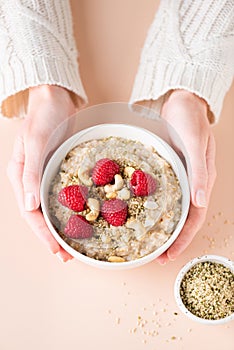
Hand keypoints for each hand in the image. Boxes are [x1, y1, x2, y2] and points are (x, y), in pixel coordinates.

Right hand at [7, 85, 76, 261]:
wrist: (56, 97)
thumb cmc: (43, 116)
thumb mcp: (36, 142)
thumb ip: (32, 172)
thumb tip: (30, 206)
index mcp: (21, 176)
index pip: (30, 213)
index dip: (42, 234)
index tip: (56, 250)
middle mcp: (32, 180)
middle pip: (40, 216)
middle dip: (52, 237)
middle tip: (68, 256)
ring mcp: (47, 175)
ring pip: (52, 208)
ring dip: (62, 227)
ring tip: (75, 244)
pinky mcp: (61, 169)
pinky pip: (65, 194)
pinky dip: (73, 209)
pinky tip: (84, 217)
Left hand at [157, 90, 215, 263]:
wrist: (179, 99)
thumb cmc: (190, 118)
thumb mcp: (195, 143)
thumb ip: (198, 171)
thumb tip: (201, 201)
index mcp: (201, 181)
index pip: (194, 219)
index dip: (182, 240)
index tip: (168, 256)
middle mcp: (190, 183)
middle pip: (182, 219)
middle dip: (170, 240)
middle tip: (154, 256)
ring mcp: (177, 176)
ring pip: (171, 208)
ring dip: (161, 226)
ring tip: (147, 241)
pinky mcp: (165, 168)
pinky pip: (160, 192)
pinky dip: (151, 206)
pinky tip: (138, 212)